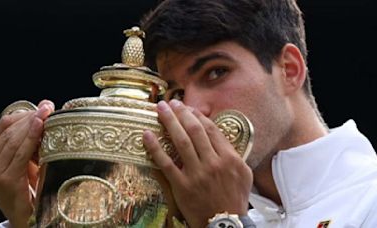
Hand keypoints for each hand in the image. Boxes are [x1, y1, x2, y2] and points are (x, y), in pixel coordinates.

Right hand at [0, 100, 53, 227]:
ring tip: (49, 114)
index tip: (44, 106)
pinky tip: (41, 126)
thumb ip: (30, 139)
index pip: (4, 124)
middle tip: (49, 108)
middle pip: (9, 129)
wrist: (28, 217)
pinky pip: (20, 153)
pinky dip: (31, 137)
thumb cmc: (29, 187)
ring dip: (33, 125)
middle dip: (31, 117)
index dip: (25, 113)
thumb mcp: (26, 159)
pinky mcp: (4, 179)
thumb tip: (44, 110)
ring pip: (14, 139)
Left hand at [143, 100, 252, 227]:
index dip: (197, 116)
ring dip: (169, 123)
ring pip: (181, 142)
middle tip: (171, 103)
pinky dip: (155, 148)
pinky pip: (166, 163)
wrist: (225, 224)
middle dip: (182, 113)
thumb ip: (234, 154)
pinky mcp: (182, 185)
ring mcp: (196, 174)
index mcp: (229, 158)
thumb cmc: (235, 199)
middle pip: (194, 131)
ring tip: (160, 109)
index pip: (211, 130)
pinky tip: (147, 135)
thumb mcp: (244, 174)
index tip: (188, 108)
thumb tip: (221, 137)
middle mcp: (213, 163)